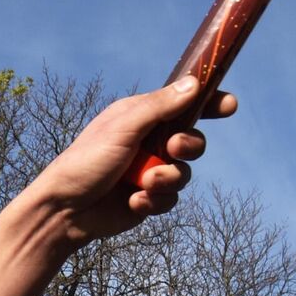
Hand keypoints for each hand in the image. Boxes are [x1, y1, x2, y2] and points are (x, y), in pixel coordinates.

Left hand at [24, 75, 237, 244]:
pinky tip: (133, 202)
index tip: (229, 105)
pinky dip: (155, 201)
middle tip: (174, 149)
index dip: (209, 103)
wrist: (66, 211)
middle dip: (189, 146)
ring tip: (143, 184)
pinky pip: (171, 198)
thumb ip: (160, 107)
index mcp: (141, 116)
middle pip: (193, 140)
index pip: (182, 104)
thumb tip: (194, 84)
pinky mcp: (148, 198)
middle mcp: (148, 142)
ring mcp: (149, 171)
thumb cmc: (86, 161)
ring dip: (167, 179)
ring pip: (185, 172)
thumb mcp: (124, 128)